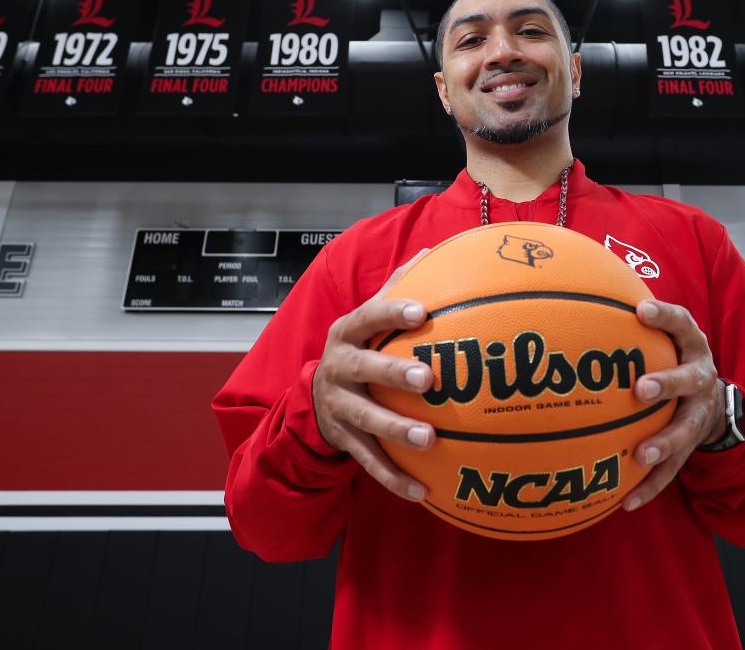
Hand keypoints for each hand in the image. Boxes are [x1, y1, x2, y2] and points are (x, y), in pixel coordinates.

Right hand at [312, 249, 436, 501]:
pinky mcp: (343, 441)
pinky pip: (370, 462)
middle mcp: (337, 369)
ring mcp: (338, 408)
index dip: (392, 312)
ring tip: (430, 439)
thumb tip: (432, 252)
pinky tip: (424, 491)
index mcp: (346, 334)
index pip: (368, 316)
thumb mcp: (368, 319)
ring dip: (397, 430)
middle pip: (363, 369)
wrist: (312, 397)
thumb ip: (398, 287)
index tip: (422, 311)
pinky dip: (396, 478)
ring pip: (366, 421)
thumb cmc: (358, 348)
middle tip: (428, 379)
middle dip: (393, 373)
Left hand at [623, 299, 725, 511]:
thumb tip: (574, 294)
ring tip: (642, 454)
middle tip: (641, 389)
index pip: (682, 323)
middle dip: (667, 384)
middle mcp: (701, 377)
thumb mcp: (663, 336)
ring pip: (685, 429)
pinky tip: (626, 503)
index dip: (665, 316)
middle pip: (689, 380)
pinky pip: (672, 470)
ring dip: (664, 442)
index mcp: (691, 345)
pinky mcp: (691, 446)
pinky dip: (650, 486)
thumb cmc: (670, 359)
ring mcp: (699, 414)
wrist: (713, 401)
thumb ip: (629, 321)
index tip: (641, 310)